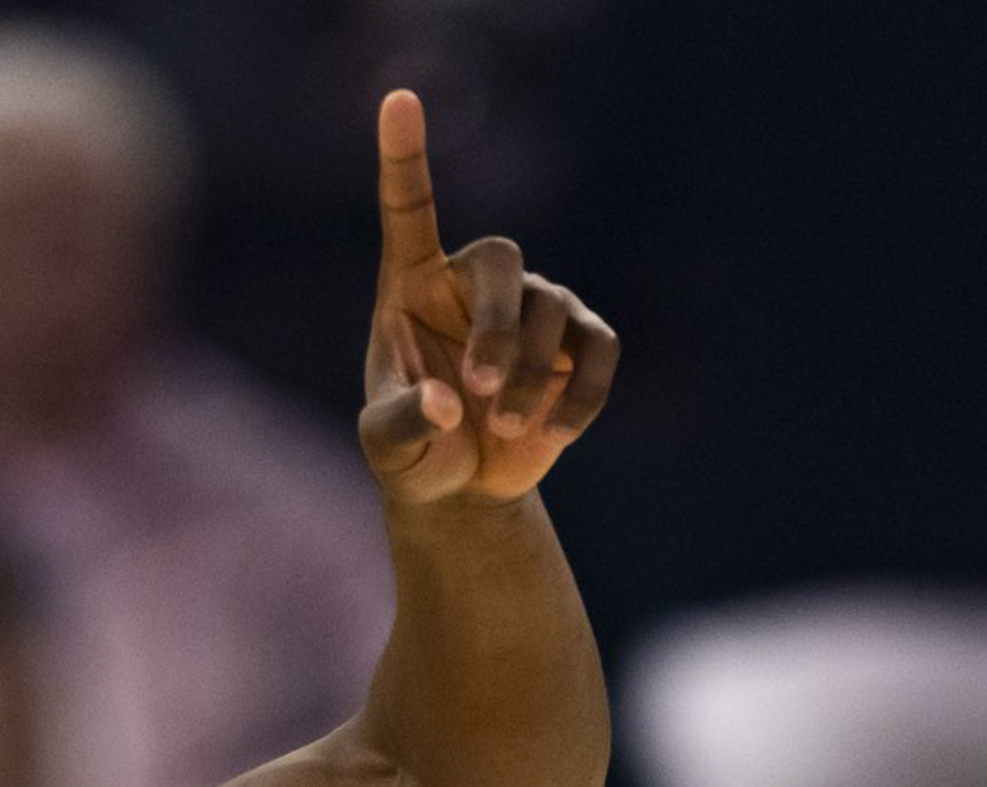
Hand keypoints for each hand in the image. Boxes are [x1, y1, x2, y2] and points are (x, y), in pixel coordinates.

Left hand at [359, 90, 617, 507]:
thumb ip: (403, 423)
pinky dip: (580, 395)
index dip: (404, 154)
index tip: (398, 98)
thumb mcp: (389, 448)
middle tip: (478, 388)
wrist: (464, 489)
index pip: (409, 206)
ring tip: (502, 430)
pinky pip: (597, 351)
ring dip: (528, 379)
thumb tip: (446, 404)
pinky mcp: (579, 344)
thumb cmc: (414, 450)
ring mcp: (535, 306)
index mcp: (413, 283)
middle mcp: (476, 281)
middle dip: (498, 325)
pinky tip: (554, 434)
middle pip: (503, 260)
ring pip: (551, 314)